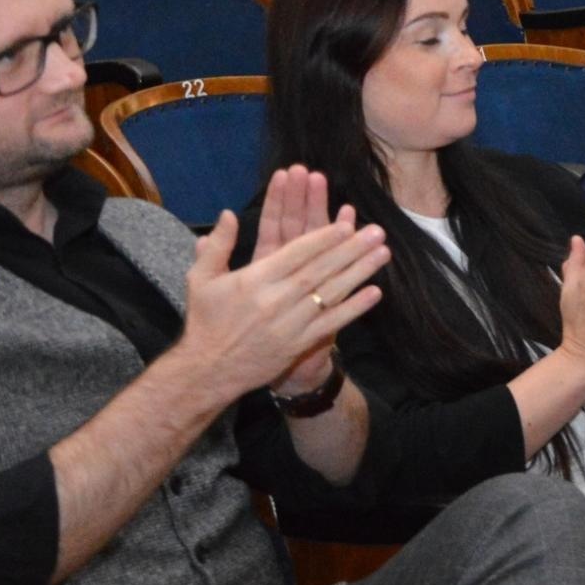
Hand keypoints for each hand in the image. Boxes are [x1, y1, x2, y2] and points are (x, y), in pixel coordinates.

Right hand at [180, 207, 387, 400]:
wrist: (207, 371)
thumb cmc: (206, 321)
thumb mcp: (201, 279)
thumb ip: (218, 245)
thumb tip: (229, 213)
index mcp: (254, 280)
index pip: (296, 254)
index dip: (323, 238)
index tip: (347, 224)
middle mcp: (275, 300)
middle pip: (320, 270)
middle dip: (351, 249)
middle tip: (377, 232)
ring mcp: (290, 324)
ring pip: (330, 293)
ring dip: (359, 272)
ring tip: (383, 253)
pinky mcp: (298, 344)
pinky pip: (331, 323)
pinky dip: (354, 308)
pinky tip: (375, 293)